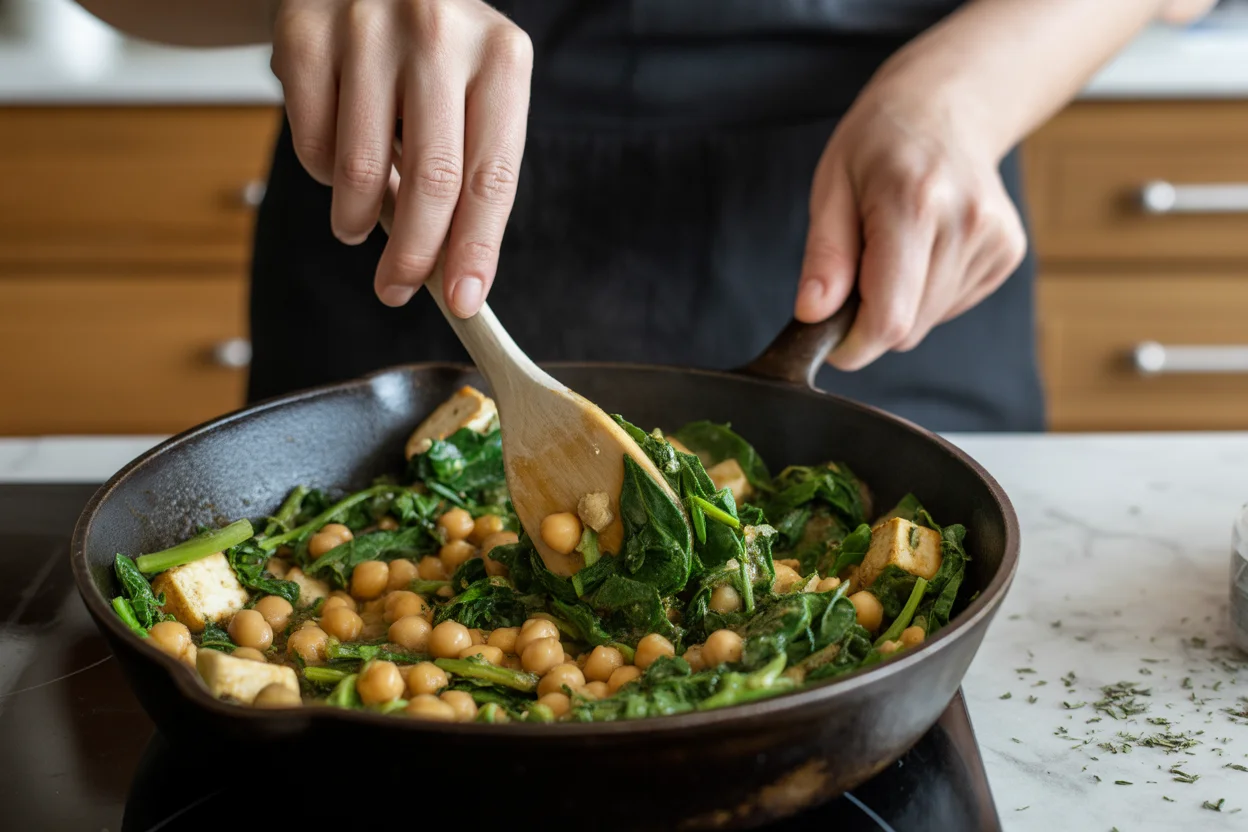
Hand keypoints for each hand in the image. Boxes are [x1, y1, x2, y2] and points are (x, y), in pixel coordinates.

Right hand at [270, 0, 532, 315]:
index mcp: (500, 55)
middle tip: (396, 290)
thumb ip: (466, 168)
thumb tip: (451, 268)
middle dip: (415, 256)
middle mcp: (439, 34)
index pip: (492, 176)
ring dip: (358, 221)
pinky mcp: (304, 33)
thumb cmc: (426, 51)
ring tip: (358, 227)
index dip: (477, 249)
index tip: (465, 301)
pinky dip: (321, 173)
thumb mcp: (469, 90)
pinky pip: (311, 142)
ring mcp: (367, 28)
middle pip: (433, 182)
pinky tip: (335, 163)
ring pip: (361, 170)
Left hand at [793, 77, 1026, 370]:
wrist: (947, 107)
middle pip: (908, 327)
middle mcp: (964, 223)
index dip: (854, 344)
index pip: (890, 317)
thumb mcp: (832, 186)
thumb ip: (825, 255)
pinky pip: (951, 306)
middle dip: (870, 317)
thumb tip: (813, 314)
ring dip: (900, 303)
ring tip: (893, 246)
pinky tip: (923, 247)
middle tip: (857, 269)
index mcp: (913, 204)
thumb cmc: (878, 143)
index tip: (829, 338)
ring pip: (929, 322)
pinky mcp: (1008, 252)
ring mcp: (994, 239)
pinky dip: (926, 293)